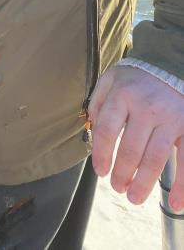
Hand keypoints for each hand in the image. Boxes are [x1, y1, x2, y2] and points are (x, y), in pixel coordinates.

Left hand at [88, 64, 183, 209]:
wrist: (168, 63)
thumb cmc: (135, 78)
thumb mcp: (110, 80)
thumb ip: (98, 103)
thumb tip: (93, 132)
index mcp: (122, 95)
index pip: (107, 130)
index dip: (102, 155)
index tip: (100, 172)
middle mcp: (146, 107)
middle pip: (131, 149)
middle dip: (122, 174)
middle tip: (118, 187)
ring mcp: (169, 118)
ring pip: (155, 159)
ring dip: (143, 183)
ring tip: (134, 197)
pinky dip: (182, 186)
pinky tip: (175, 204)